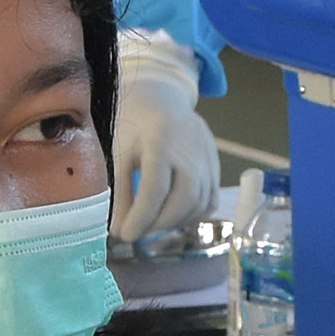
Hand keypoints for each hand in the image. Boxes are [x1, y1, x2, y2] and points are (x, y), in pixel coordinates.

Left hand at [111, 34, 221, 245]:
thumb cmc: (136, 127)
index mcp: (162, 141)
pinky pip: (209, 202)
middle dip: (158, 223)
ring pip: (198, 204)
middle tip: (136, 230)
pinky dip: (190, 215)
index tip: (125, 234)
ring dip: (173, 222)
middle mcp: (191, 150)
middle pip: (184, 199)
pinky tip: (171, 215)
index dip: (141, 217)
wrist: (163, 101)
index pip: (156, 188)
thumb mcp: (121, 154)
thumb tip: (119, 230)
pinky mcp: (216, 168)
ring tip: (150, 222)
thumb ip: (121, 192)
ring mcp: (207, 159)